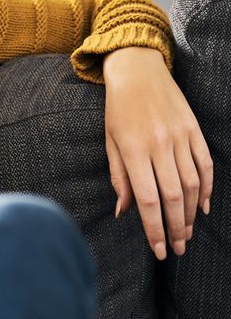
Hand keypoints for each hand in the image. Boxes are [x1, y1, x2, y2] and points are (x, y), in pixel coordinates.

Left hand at [103, 46, 212, 260]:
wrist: (137, 69)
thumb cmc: (118, 109)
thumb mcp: (110, 141)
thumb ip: (119, 178)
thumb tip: (123, 213)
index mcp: (133, 149)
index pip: (148, 200)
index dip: (154, 229)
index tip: (159, 249)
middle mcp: (159, 144)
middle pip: (173, 197)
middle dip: (176, 229)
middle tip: (178, 249)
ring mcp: (180, 136)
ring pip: (192, 185)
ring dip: (190, 214)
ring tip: (187, 233)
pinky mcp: (194, 129)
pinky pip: (205, 165)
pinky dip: (207, 189)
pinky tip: (203, 208)